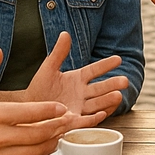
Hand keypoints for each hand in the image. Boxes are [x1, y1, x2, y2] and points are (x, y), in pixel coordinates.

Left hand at [0, 32, 126, 117]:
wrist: (29, 108)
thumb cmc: (39, 89)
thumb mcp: (49, 68)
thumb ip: (59, 52)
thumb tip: (65, 33)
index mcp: (78, 78)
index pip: (95, 70)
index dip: (106, 65)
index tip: (118, 59)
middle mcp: (82, 93)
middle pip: (101, 88)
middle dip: (113, 84)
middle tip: (124, 81)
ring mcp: (80, 107)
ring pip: (97, 104)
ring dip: (108, 100)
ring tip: (118, 95)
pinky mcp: (74, 121)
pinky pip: (86, 120)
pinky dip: (94, 118)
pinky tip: (102, 113)